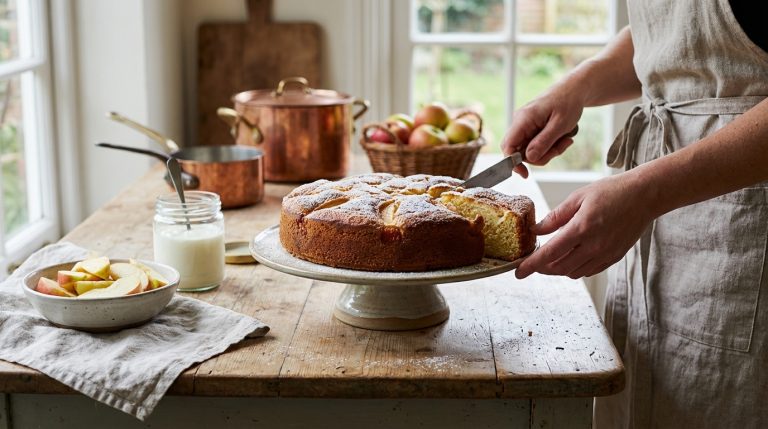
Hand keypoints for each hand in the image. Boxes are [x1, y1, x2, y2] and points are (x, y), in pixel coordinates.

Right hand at [501, 85, 583, 177]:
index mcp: (524, 119)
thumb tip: (529, 158)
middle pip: (518, 151)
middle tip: (558, 150)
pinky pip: (535, 146)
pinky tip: (562, 139)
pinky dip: (549, 147)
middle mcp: (520, 123)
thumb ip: (544, 141)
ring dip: (548, 152)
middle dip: (538, 157)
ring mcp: (525, 127)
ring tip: (565, 140)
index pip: (508, 145)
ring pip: (529, 151)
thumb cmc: (568, 102)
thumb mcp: (560, 124)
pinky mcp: (531, 130)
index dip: (512, 162)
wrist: (574, 90)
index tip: (524, 173)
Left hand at [515, 172, 656, 278]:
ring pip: (573, 272)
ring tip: (551, 257)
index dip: (531, 266)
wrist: (645, 196)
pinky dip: (574, 268)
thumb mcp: (578, 197)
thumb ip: (556, 216)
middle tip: (533, 261)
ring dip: (558, 268)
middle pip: (559, 268)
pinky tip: (571, 257)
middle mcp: (594, 246)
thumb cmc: (612, 192)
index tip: (519, 272)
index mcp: (582, 229)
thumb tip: (537, 229)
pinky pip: (588, 271)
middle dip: (542, 268)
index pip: (550, 254)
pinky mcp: (613, 258)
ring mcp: (605, 254)